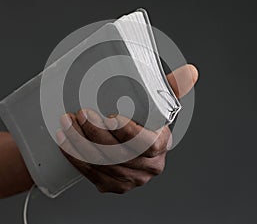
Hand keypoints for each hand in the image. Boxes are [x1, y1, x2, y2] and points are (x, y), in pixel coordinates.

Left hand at [56, 64, 197, 193]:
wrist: (134, 147)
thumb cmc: (146, 121)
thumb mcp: (159, 103)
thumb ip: (173, 86)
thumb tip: (191, 71)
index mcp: (161, 146)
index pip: (147, 143)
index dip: (128, 132)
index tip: (110, 115)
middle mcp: (148, 167)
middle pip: (119, 154)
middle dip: (96, 134)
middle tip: (80, 114)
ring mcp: (131, 179)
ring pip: (102, 165)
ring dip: (80, 144)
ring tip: (66, 123)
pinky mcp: (114, 185)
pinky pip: (93, 175)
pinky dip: (76, 158)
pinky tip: (65, 143)